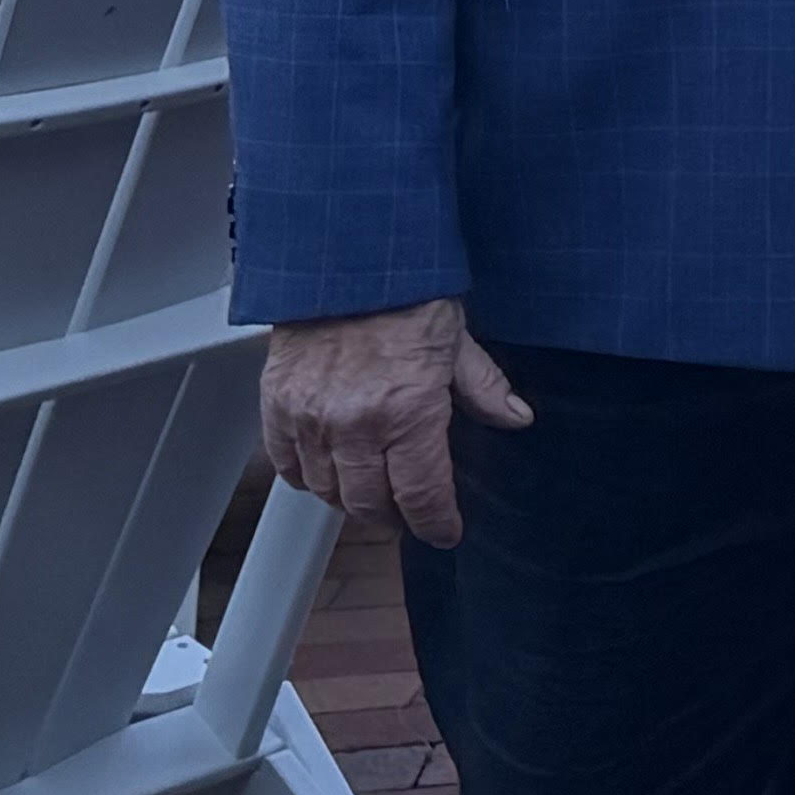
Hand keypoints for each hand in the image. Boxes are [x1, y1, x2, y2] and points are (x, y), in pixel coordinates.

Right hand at [260, 297, 531, 546]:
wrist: (345, 262)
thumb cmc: (404, 295)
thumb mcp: (458, 341)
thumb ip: (485, 389)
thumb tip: (517, 417)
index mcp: (408, 411)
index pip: (421, 494)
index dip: (436, 523)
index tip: (445, 531)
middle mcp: (356, 424)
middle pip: (370, 504)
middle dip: (395, 517)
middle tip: (409, 514)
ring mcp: (311, 419)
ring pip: (327, 491)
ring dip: (351, 501)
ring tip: (371, 494)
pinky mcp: (277, 407)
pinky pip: (287, 465)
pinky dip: (307, 477)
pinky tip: (328, 471)